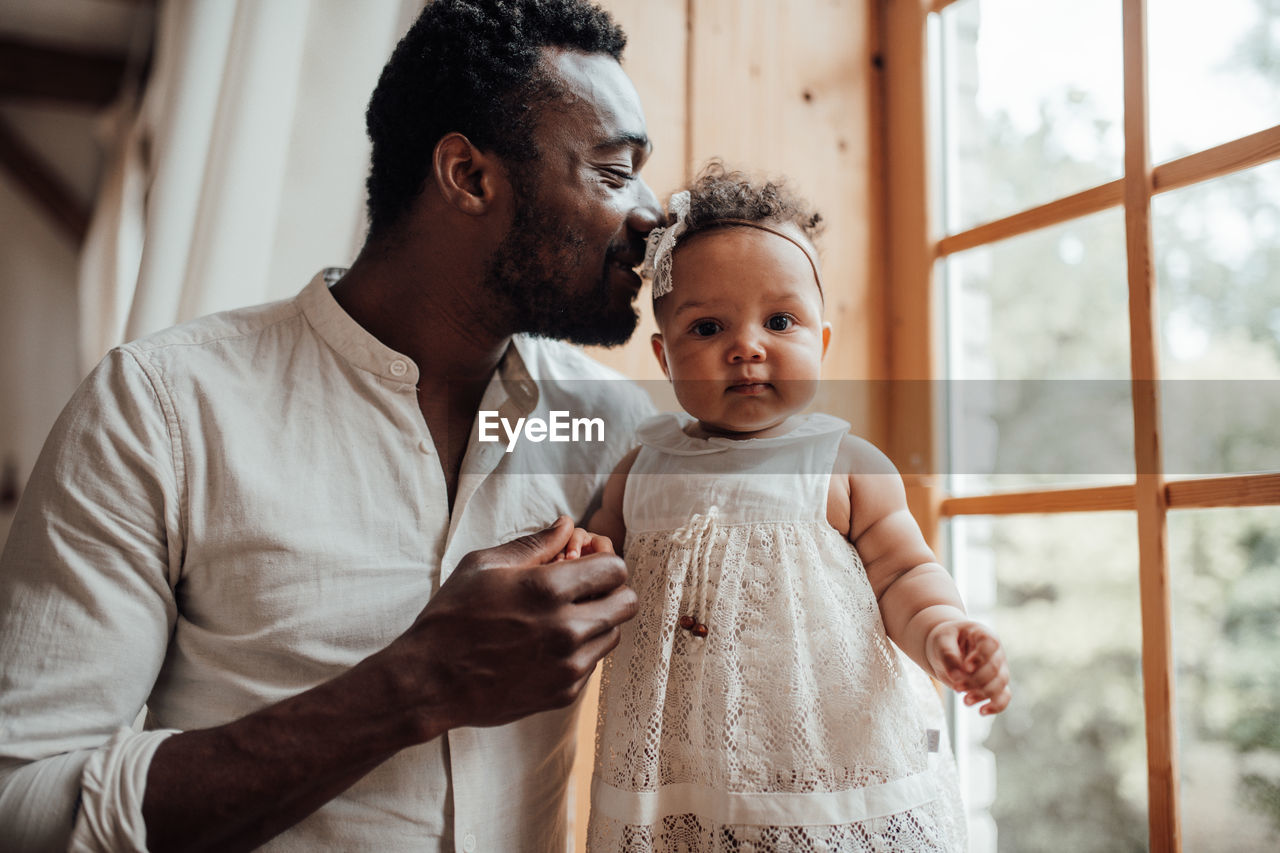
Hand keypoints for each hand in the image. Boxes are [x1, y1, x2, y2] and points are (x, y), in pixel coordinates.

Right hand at [386, 516, 637, 732]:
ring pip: (614, 634)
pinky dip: (580, 651)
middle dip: (611, 590)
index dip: (604, 560)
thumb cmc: (451, 618)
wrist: (430, 682)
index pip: (615, 568)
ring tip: (564, 617)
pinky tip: (548, 645)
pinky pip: (593, 663)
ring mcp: (568, 665)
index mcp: (548, 590)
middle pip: (626, 603)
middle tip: (586, 589)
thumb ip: (534, 544)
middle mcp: (566, 629)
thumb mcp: (484, 565)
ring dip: (597, 621)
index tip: (588, 563)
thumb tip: (567, 526)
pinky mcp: (564, 693)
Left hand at [925, 620, 1010, 715]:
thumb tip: (956, 677)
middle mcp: (996, 653)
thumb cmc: (945, 641)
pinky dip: (996, 706)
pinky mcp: (995, 684)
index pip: (990, 646)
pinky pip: (1003, 697)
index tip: (965, 667)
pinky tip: (982, 711)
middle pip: (994, 669)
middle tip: (956, 688)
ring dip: (983, 695)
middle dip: (975, 681)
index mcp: (984, 635)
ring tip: (965, 701)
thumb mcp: (941, 642)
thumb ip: (948, 656)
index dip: (980, 658)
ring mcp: (998, 669)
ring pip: (1000, 685)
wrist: (945, 649)